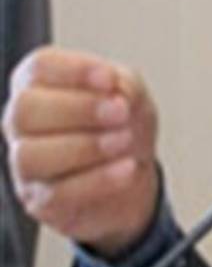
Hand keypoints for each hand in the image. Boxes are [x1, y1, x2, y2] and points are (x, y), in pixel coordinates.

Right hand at [2, 47, 159, 257]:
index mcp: (41, 84)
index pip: (38, 66)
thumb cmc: (123, 124)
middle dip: (79, 109)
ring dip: (86, 146)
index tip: (109, 79)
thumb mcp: (132, 94)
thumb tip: (114, 92)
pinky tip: (127, 168)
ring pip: (31, 155)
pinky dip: (99, 179)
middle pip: (25, 109)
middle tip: (120, 113)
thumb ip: (123, 86)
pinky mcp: (40, 200)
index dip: (73, 70)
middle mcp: (23, 122)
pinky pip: (57, 193)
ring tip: (124, 140)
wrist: (133, 171)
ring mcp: (25, 164)